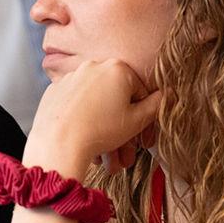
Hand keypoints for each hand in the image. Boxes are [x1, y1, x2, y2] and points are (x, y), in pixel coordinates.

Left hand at [24, 59, 161, 177]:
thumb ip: (157, 105)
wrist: (58, 143)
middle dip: (121, 129)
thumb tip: (169, 94)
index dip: (143, 117)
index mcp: (117, 68)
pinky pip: (75, 106)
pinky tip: (84, 140)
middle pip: (114, 99)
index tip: (142, 138)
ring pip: (94, 105)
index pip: (139, 92)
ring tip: (105, 156)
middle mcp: (92, 66)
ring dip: (102, 129)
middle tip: (123, 154)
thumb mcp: (137, 120)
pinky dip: (81, 120)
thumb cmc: (100, 131)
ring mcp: (71, 77)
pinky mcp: (54, 91)